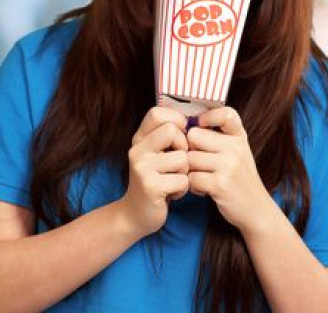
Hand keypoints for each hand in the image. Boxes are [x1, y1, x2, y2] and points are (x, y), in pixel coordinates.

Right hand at [118, 107, 188, 237]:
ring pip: (182, 158)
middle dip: (184, 147)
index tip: (181, 135)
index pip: (157, 113)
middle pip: (172, 131)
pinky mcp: (151, 187)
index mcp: (138, 139)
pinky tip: (172, 193)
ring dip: (184, 172)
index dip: (175, 120)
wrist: (136, 214)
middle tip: (178, 163)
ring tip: (174, 180)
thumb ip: (164, 136)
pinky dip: (183, 188)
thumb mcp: (154, 154)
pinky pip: (182, 179)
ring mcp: (142, 168)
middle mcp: (137, 150)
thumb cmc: (154, 181)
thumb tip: (191, 120)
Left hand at [187, 107, 273, 233]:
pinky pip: (191, 177)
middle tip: (198, 162)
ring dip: (190, 170)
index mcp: (239, 137)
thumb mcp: (237, 151)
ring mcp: (229, 166)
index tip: (201, 125)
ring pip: (189, 158)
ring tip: (202, 177)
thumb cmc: (239, 178)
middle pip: (194, 136)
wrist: (257, 210)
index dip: (208, 116)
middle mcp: (236, 148)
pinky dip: (192, 185)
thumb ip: (217, 136)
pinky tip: (202, 189)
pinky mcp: (220, 185)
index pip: (225, 113)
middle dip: (190, 149)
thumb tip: (185, 122)